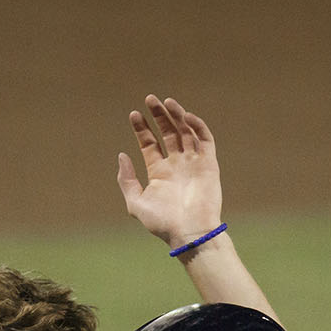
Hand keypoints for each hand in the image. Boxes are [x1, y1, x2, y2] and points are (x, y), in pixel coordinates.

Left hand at [118, 96, 222, 248]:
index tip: (134, 114)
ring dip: (176, 115)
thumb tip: (121, 156)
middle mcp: (176, 165)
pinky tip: (185, 116)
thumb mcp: (136, 203)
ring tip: (165, 102)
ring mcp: (193, 163)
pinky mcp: (209, 164)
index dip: (142, 128)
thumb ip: (126, 180)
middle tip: (150, 99)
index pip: (149, 144)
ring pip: (185, 132)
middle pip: (167, 133)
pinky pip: (205, 139)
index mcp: (159, 173)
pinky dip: (197, 125)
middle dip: (158, 116)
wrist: (190, 232)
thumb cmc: (163, 222)